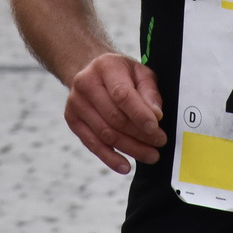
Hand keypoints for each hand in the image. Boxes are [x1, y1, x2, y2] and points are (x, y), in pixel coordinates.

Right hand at [65, 52, 165, 174]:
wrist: (90, 70)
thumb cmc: (121, 74)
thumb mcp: (140, 73)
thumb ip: (150, 92)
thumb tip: (156, 115)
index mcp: (105, 66)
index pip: (122, 94)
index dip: (139, 114)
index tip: (156, 128)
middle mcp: (85, 83)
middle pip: (114, 117)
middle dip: (140, 135)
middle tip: (160, 143)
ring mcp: (76, 103)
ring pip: (105, 134)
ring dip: (130, 148)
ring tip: (150, 155)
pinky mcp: (72, 119)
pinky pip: (92, 144)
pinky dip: (110, 158)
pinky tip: (126, 166)